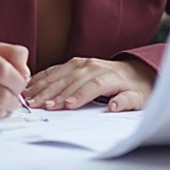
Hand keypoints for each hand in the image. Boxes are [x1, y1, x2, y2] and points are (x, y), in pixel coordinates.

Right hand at [23, 58, 155, 111]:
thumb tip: (115, 106)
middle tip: (39, 105)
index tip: (66, 106)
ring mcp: (82, 63)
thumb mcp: (139, 98)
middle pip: (71, 80)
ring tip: (30, 97)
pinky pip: (56, 69)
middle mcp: (94, 66)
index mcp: (109, 76)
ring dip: (44, 86)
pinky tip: (31, 85)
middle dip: (54, 93)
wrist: (137, 71)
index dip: (78, 95)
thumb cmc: (136, 88)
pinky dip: (42, 77)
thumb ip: (127, 102)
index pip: (92, 86)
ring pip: (60, 74)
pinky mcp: (75, 63)